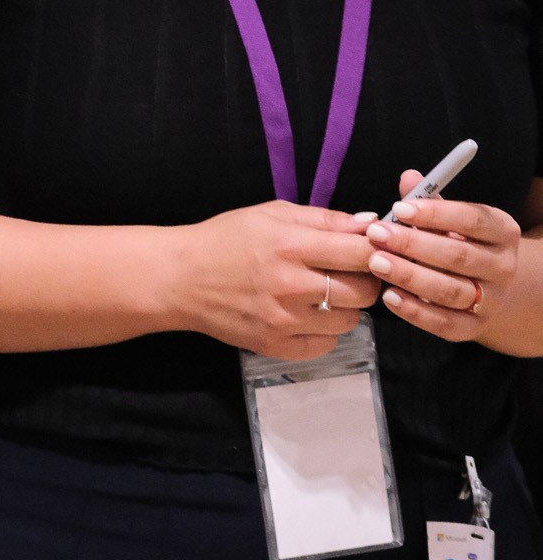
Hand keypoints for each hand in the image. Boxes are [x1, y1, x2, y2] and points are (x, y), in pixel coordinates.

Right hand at [175, 201, 380, 359]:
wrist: (182, 278)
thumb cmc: (226, 239)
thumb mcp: (272, 214)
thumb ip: (324, 219)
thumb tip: (370, 224)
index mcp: (291, 245)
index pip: (361, 253)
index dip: (378, 250)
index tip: (376, 247)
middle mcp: (290, 286)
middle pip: (364, 291)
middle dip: (366, 278)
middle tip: (351, 271)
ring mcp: (283, 321)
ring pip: (349, 320)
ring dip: (346, 306)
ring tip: (324, 292)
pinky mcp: (276, 346)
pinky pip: (326, 344)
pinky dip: (325, 330)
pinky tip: (308, 314)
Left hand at [366, 168, 520, 340]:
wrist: (491, 288)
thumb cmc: (462, 243)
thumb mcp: (454, 218)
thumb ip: (430, 200)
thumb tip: (409, 178)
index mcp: (502, 231)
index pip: (472, 219)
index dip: (435, 214)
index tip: (399, 208)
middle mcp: (502, 266)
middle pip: (458, 256)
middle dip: (413, 244)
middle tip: (376, 234)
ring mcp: (490, 300)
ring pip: (449, 290)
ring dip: (410, 276)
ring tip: (376, 262)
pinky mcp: (473, 328)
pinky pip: (444, 323)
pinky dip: (415, 311)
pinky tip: (388, 296)